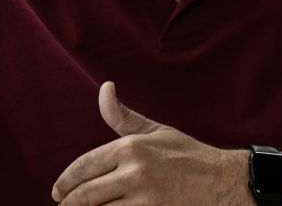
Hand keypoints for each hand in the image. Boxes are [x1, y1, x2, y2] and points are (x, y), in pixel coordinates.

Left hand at [51, 81, 247, 204]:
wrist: (223, 183)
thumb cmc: (188, 155)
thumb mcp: (156, 131)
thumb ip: (123, 116)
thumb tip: (104, 87)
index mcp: (131, 148)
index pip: (84, 167)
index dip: (65, 182)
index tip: (57, 192)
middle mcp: (134, 173)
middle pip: (86, 195)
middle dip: (70, 204)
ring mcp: (144, 200)